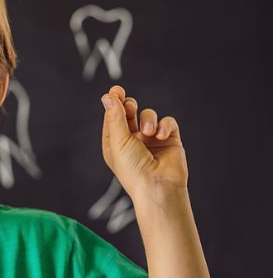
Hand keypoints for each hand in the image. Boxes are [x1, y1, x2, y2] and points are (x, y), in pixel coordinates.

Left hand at [100, 85, 188, 202]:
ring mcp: (151, 140)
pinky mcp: (170, 140)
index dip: (114, 102)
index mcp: (115, 142)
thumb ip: (115, 117)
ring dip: (148, 119)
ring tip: (148, 132)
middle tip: (130, 105)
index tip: (116, 90)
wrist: (158, 187)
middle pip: (130, 112)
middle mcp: (132, 140)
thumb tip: (108, 96)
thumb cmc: (133, 169)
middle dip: (130, 105)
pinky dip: (165, 125)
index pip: (112, 116)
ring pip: (148, 115)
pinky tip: (162, 136)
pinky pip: (168, 122)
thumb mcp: (118, 141)